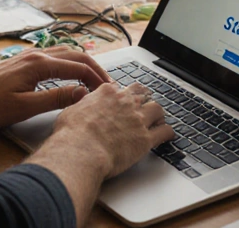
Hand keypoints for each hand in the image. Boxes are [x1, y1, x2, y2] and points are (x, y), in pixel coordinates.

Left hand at [0, 46, 110, 127]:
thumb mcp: (25, 108)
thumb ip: (56, 99)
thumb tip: (83, 93)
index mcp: (39, 64)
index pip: (79, 67)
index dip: (97, 79)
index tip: (110, 93)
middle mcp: (36, 55)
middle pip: (76, 55)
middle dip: (95, 69)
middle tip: (109, 87)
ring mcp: (29, 56)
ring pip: (66, 53)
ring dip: (83, 64)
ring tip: (95, 81)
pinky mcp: (24, 61)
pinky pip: (55, 57)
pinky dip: (70, 64)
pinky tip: (72, 76)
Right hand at [47, 81, 173, 177]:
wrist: (81, 150)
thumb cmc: (72, 134)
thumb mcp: (70, 110)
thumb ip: (80, 103)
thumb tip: (80, 98)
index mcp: (107, 93)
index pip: (121, 88)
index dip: (122, 96)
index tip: (122, 102)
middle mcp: (125, 102)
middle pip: (142, 94)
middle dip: (143, 100)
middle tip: (142, 107)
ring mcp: (138, 119)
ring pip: (157, 109)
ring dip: (157, 114)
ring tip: (157, 120)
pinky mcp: (145, 139)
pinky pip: (165, 132)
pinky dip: (168, 133)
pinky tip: (168, 135)